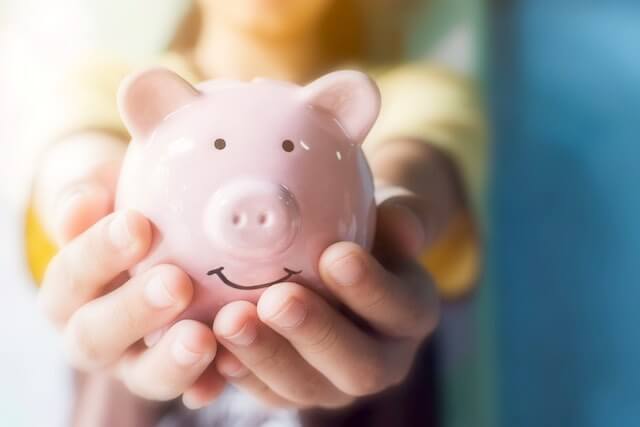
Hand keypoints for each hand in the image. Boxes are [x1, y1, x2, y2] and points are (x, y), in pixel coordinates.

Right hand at [36, 134, 221, 407]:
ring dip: (171, 361)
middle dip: (133, 311)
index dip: (98, 253)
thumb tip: (84, 201)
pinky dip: (207, 384)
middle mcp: (95, 333)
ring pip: (143, 376)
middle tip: (175, 283)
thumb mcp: (111, 192)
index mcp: (71, 289)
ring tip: (202, 337)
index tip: (137, 223)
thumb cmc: (135, 211)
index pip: (71, 275)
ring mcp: (137, 361)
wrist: (163, 241)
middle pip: (95, 336)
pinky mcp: (181, 374)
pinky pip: (192, 388)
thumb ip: (92, 193)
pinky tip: (228, 368)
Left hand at [209, 196, 438, 408]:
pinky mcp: (296, 388)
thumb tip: (403, 227)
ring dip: (268, 357)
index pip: (401, 308)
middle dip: (315, 334)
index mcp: (411, 314)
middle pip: (359, 365)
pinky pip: (269, 392)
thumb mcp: (390, 213)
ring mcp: (336, 382)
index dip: (370, 289)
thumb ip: (400, 217)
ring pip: (308, 387)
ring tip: (231, 320)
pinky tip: (213, 347)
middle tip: (277, 299)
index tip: (335, 256)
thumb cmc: (364, 229)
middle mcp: (383, 359)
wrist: (338, 258)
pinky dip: (240, 373)